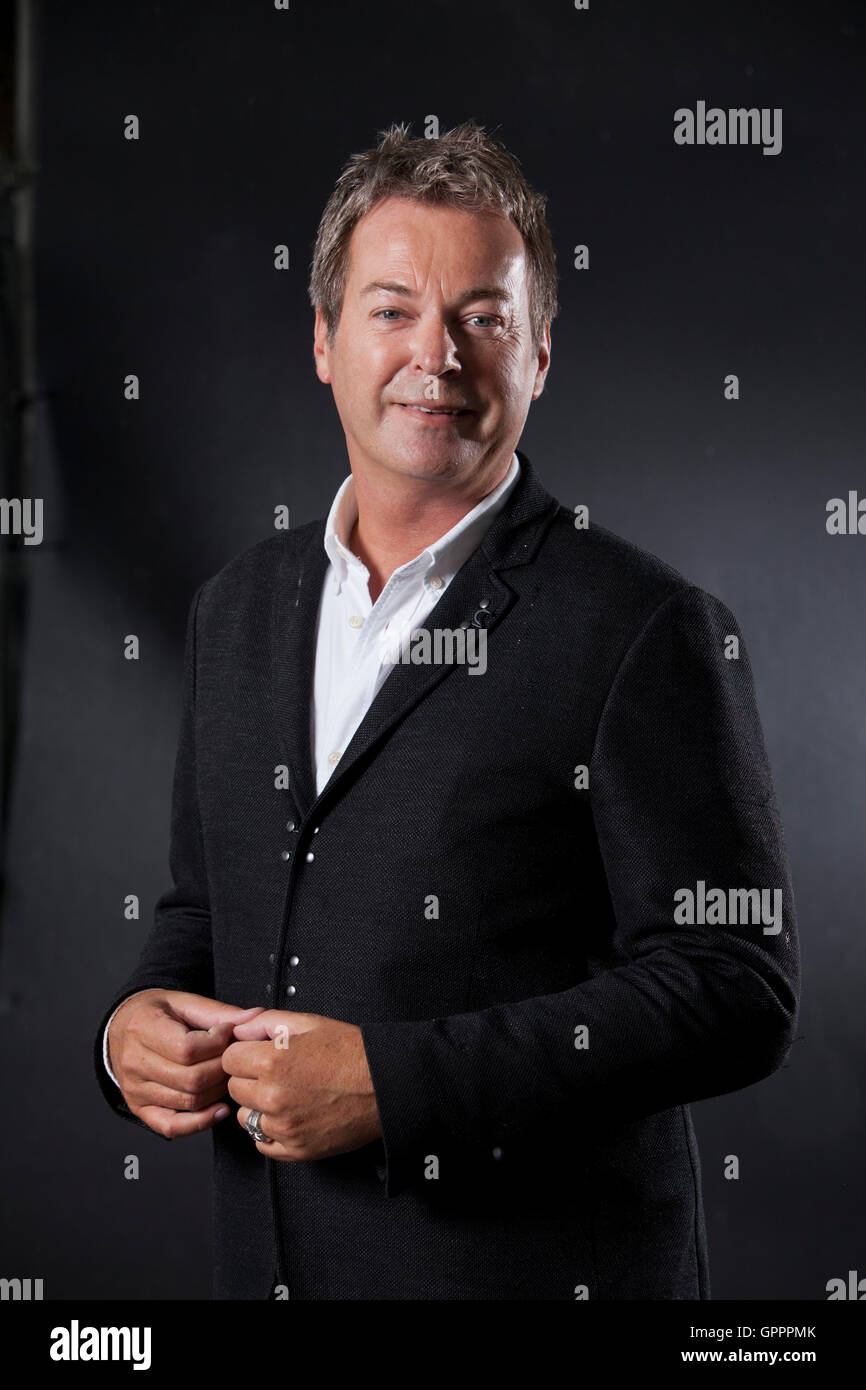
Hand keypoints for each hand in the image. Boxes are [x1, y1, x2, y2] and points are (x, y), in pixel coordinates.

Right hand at [107, 989, 264, 1137]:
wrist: (120, 1027)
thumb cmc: (154, 1014)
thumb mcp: (183, 1002)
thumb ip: (218, 1012)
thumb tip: (254, 1018)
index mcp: (144, 1029)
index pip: (188, 1049)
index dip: (218, 1044)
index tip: (228, 1033)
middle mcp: (135, 1062)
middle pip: (192, 1079)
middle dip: (222, 1069)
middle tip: (233, 1057)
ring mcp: (136, 1090)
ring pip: (189, 1101)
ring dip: (218, 1092)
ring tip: (226, 1075)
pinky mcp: (140, 1108)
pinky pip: (172, 1126)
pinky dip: (200, 1122)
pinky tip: (219, 1110)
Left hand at [223, 1010, 381, 1160]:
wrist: (387, 1085)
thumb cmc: (352, 1052)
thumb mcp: (310, 1023)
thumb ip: (266, 1022)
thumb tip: (239, 1030)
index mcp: (273, 1062)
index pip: (229, 1059)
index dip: (244, 1053)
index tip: (258, 1054)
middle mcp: (273, 1097)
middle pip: (234, 1089)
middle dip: (249, 1078)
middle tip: (276, 1073)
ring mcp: (284, 1127)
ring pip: (245, 1118)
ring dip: (258, 1107)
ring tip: (287, 1094)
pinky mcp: (296, 1150)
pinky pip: (262, 1144)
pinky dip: (270, 1132)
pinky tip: (290, 1115)